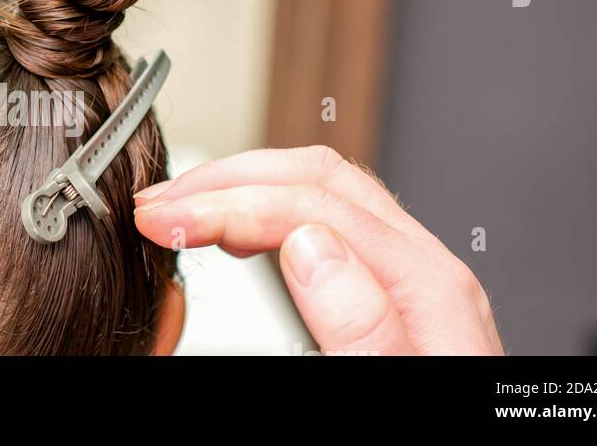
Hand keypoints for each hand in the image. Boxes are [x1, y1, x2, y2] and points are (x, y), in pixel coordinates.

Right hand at [133, 146, 502, 354]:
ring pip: (321, 191)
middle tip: (157, 206)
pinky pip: (329, 223)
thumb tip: (310, 245)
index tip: (164, 222)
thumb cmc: (438, 434)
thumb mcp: (395, 388)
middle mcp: (422, 270)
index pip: (311, 206)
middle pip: (316, 177)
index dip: (226, 202)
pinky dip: (266, 213)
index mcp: (427, 288)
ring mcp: (409, 279)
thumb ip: (362, 329)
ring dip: (242, 188)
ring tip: (183, 208)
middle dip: (225, 180)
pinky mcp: (394, 295)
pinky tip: (238, 234)